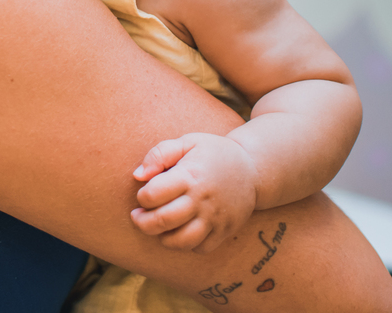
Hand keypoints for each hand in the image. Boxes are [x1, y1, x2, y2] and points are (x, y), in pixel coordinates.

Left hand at [130, 132, 257, 252]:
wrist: (254, 168)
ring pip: (181, 241)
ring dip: (162, 238)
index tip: (143, 195)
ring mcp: (215, 217)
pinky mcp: (225, 230)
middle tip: (138, 216)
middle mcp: (202, 199)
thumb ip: (159, 154)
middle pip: (163, 221)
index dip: (142, 198)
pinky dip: (186, 245)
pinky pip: (201, 248)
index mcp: (190, 175)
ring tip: (158, 227)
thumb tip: (137, 175)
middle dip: (142, 222)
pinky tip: (181, 231)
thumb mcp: (187, 142)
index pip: (153, 195)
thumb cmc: (212, 153)